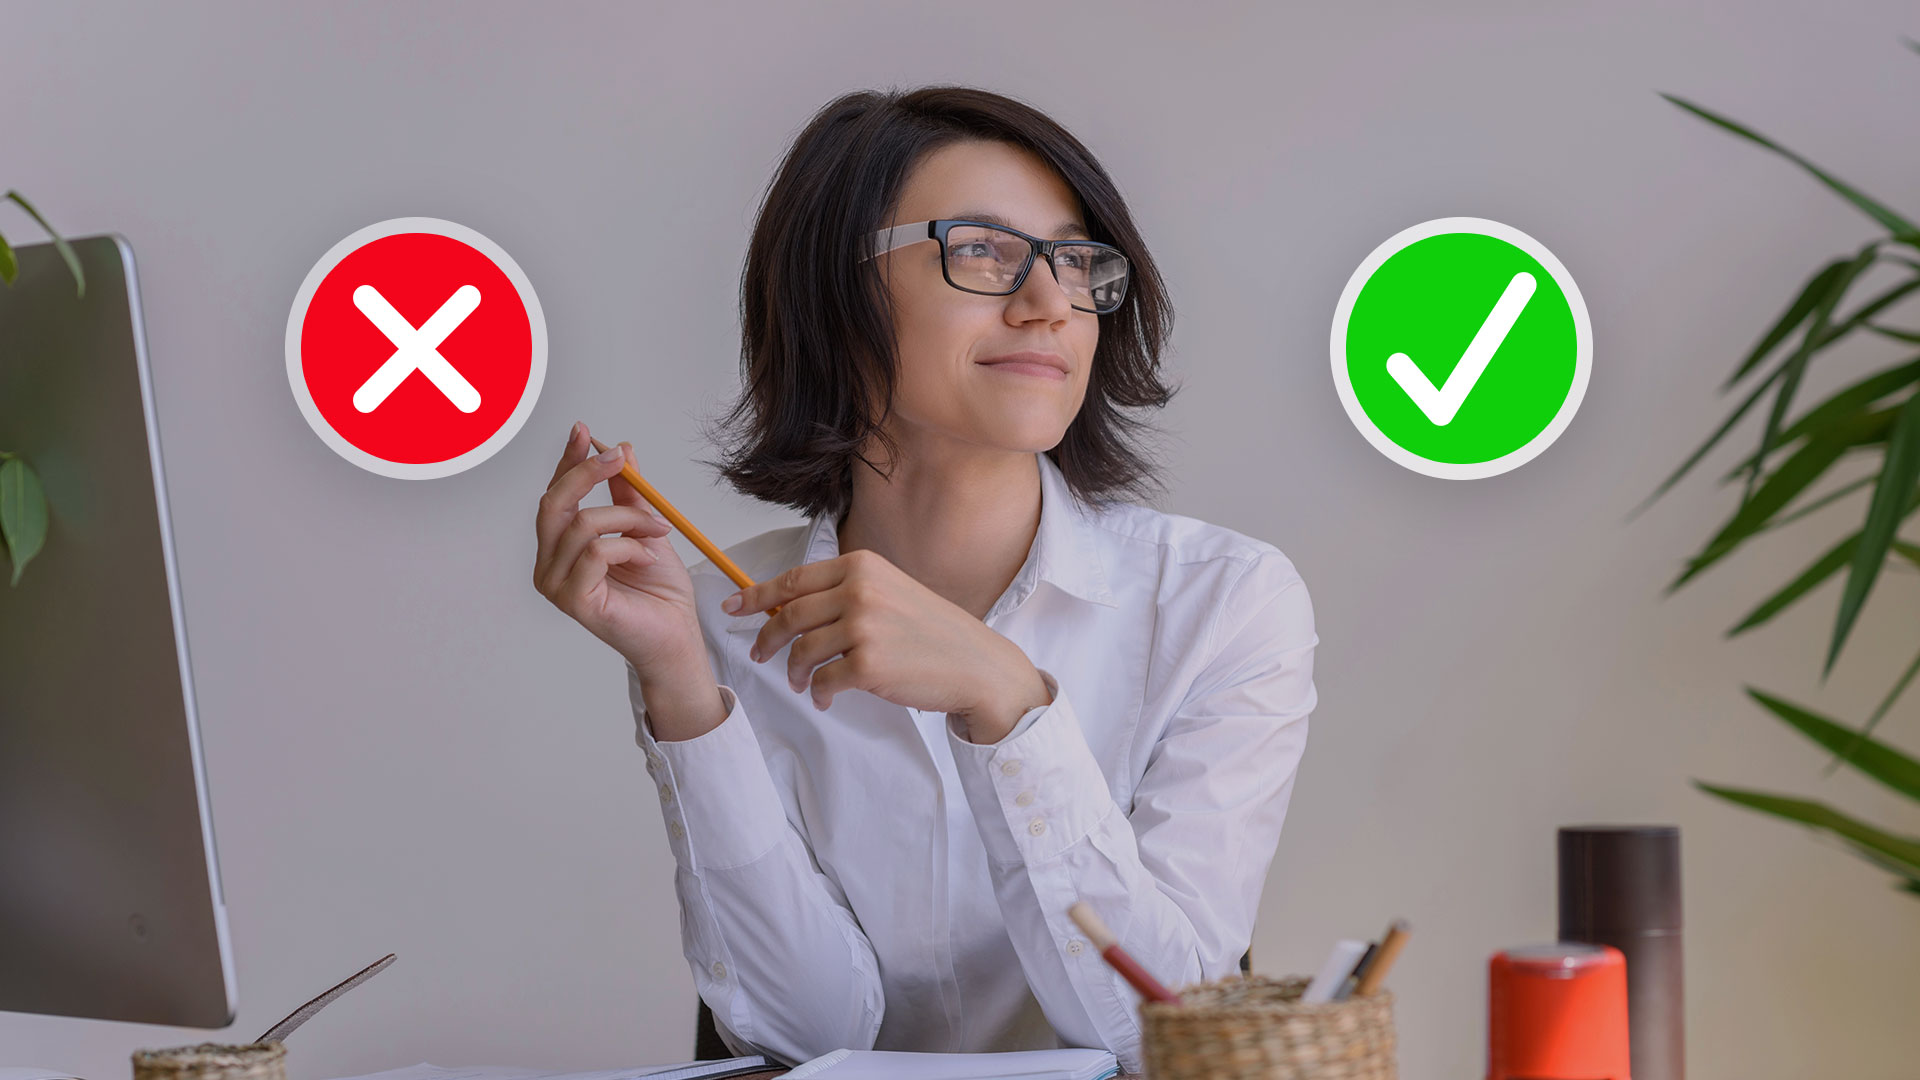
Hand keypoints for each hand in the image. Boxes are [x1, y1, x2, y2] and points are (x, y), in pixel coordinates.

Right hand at [533, 421, 704, 681]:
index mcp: (560, 548)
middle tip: (619, 460)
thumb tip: (621, 449)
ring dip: (628, 519)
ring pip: (583, 525)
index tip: (584, 431)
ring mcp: (556, 586)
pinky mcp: (574, 601)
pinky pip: (597, 552)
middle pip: (554, 504)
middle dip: (587, 474)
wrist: (678, 634)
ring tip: (656, 531)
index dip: (567, 462)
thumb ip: (628, 494)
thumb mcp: (645, 528)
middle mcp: (549, 565)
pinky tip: (647, 557)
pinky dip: (629, 546)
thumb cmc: (660, 591)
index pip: (555, 495)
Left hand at [725, 549, 1053, 742]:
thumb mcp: (890, 591)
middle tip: (759, 654)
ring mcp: (863, 627)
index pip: (794, 580)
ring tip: (801, 683)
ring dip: (794, 671)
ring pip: (801, 650)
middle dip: (766, 638)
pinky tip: (825, 698)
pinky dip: (818, 694)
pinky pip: (822, 681)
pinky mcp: (868, 665)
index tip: (732, 607)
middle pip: (789, 615)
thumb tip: (789, 606)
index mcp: (862, 566)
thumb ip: (845, 592)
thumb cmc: (933, 632)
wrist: (976, 664)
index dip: (756, 595)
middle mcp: (860, 591)